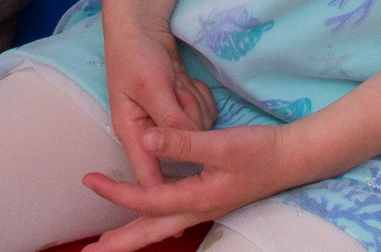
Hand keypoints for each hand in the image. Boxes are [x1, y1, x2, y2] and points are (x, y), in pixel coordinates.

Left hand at [81, 121, 315, 251]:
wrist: (292, 158)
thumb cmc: (260, 151)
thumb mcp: (220, 143)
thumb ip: (182, 141)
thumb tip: (146, 139)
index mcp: (196, 199)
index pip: (146, 202)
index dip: (115, 194)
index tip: (89, 182)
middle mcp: (197, 210)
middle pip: (150, 232)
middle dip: (119, 242)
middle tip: (88, 251)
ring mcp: (203, 207)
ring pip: (160, 226)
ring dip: (133, 234)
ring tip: (108, 241)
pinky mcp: (209, 198)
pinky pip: (171, 216)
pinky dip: (152, 219)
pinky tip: (147, 214)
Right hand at [102, 19, 217, 192]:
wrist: (143, 28)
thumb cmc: (137, 56)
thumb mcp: (153, 87)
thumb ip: (171, 120)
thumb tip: (190, 147)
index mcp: (134, 134)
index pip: (149, 178)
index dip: (166, 193)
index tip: (189, 203)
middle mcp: (152, 134)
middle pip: (184, 149)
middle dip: (188, 119)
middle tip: (175, 88)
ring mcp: (169, 122)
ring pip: (199, 128)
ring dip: (193, 101)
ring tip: (176, 80)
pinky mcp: (183, 109)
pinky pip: (206, 112)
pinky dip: (200, 94)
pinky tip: (184, 79)